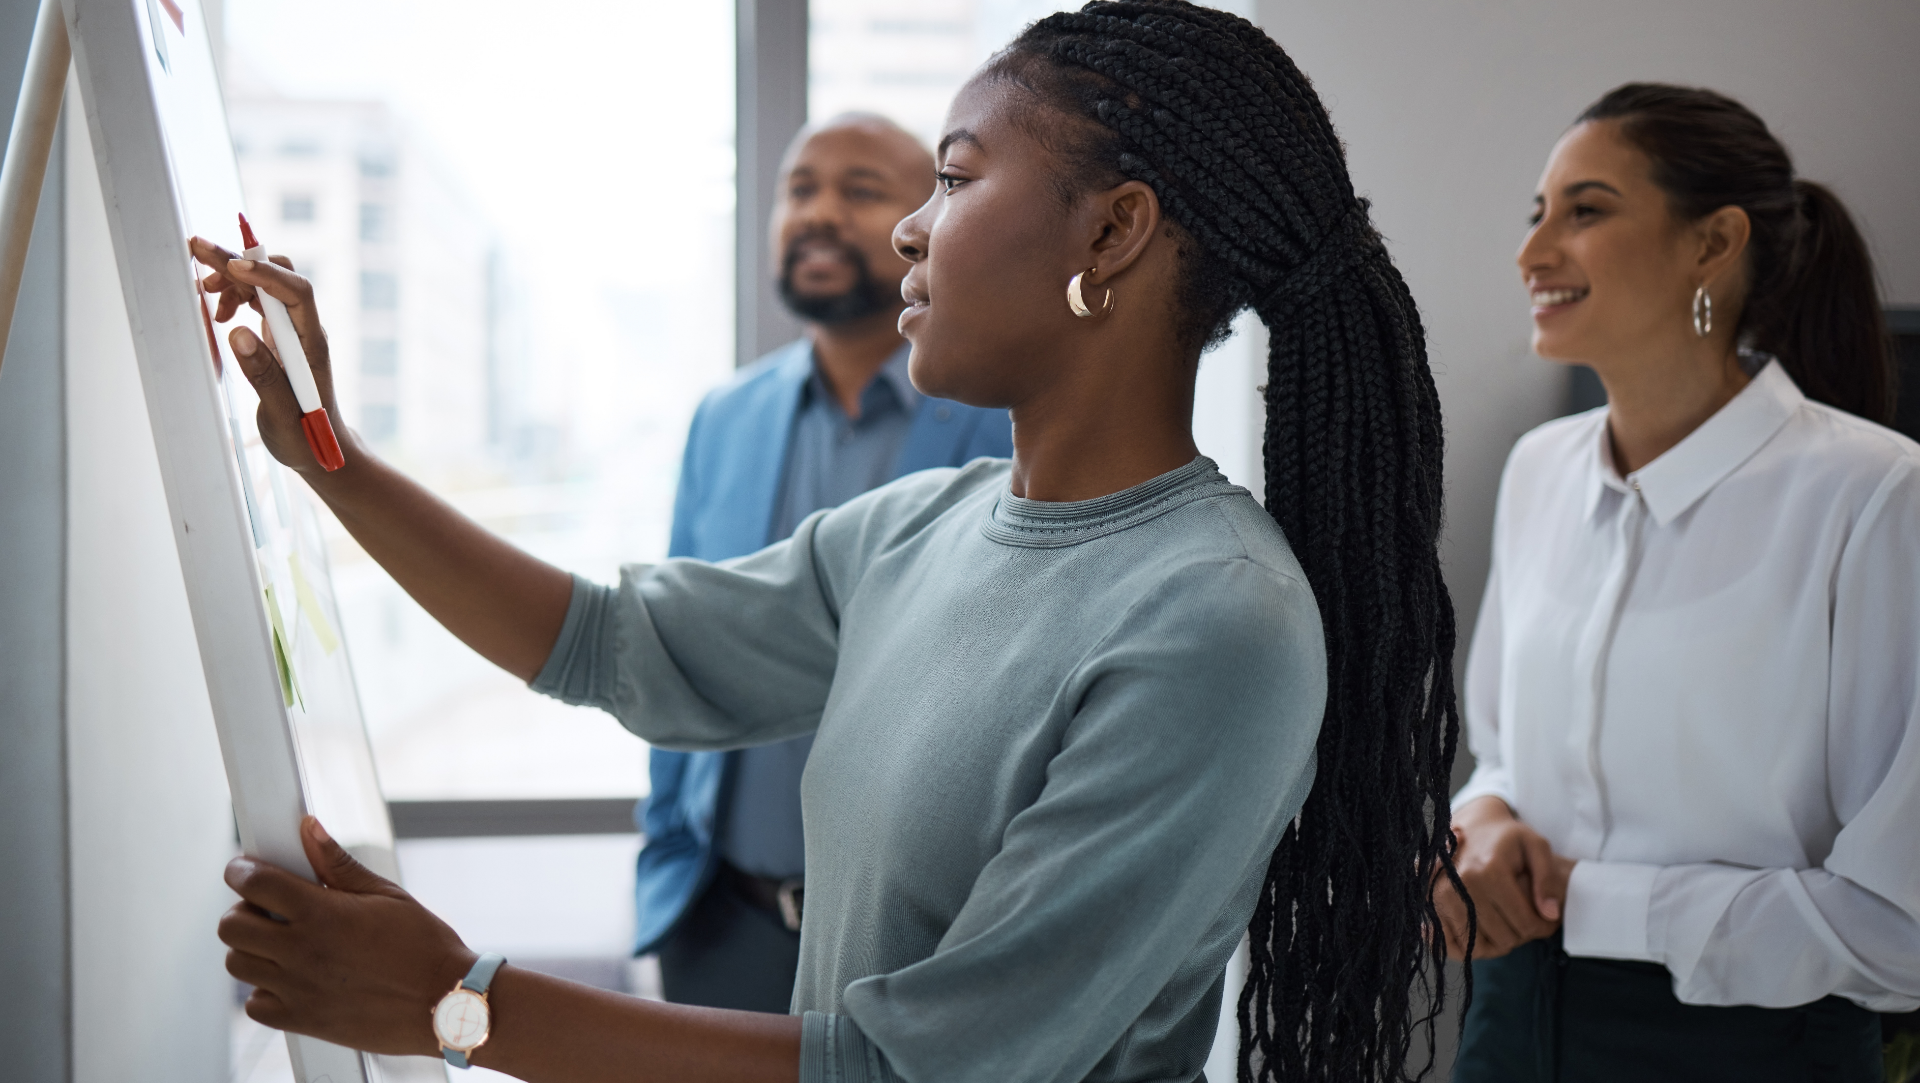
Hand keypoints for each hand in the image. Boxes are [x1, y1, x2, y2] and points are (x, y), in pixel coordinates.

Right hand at [188, 236, 354, 476]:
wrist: (320, 449)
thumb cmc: (305, 436)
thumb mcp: (280, 415)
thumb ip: (263, 375)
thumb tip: (239, 333)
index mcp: (311, 345)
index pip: (298, 294)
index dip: (266, 274)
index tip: (232, 266)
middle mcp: (304, 331)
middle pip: (278, 278)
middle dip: (240, 260)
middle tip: (197, 247)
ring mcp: (292, 332)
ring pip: (265, 286)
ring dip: (233, 278)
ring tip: (205, 292)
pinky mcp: (279, 338)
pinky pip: (258, 302)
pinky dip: (235, 296)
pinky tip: (219, 313)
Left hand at [219, 817, 476, 1055]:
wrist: (445, 1003)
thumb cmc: (424, 946)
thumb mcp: (386, 894)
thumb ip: (338, 863)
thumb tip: (309, 829)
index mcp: (322, 914)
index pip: (253, 883)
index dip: (241, 870)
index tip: (244, 869)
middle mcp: (302, 951)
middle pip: (231, 926)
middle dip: (243, 910)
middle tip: (269, 910)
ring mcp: (297, 989)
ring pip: (236, 964)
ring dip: (251, 949)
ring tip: (282, 944)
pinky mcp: (302, 1020)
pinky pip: (256, 1005)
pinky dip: (265, 990)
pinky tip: (293, 978)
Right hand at [1432, 796, 1574, 959]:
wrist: (1471, 826)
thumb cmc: (1507, 838)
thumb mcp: (1536, 847)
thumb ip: (1548, 880)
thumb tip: (1550, 915)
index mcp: (1491, 871)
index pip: (1525, 923)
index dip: (1543, 928)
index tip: (1549, 922)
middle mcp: (1463, 886)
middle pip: (1503, 938)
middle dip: (1522, 936)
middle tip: (1528, 923)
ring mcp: (1443, 897)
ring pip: (1479, 947)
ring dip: (1498, 944)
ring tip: (1508, 928)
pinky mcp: (1431, 904)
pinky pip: (1451, 945)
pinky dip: (1469, 949)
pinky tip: (1485, 936)